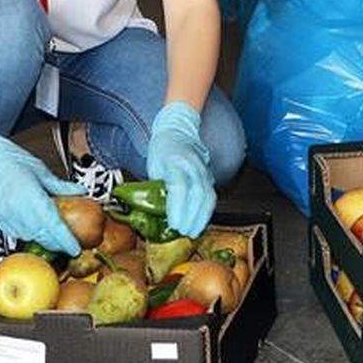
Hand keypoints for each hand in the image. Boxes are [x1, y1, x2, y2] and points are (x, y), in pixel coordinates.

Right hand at [0, 120, 84, 253]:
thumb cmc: (10, 159)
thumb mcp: (41, 170)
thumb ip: (61, 186)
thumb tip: (80, 191)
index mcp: (29, 195)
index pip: (52, 224)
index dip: (65, 240)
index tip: (75, 248)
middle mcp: (15, 208)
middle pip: (41, 234)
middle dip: (57, 243)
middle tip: (69, 242)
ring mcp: (3, 215)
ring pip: (28, 236)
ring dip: (43, 239)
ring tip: (54, 235)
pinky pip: (15, 233)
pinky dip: (28, 233)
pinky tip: (35, 227)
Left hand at [147, 102, 214, 237]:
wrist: (179, 130)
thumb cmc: (162, 150)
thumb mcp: (152, 166)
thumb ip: (154, 188)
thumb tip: (151, 214)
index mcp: (174, 161)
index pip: (178, 186)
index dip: (177, 207)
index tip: (174, 224)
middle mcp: (192, 165)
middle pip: (197, 193)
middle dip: (191, 216)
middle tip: (184, 232)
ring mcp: (203, 170)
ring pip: (208, 196)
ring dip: (201, 217)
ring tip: (193, 232)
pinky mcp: (209, 176)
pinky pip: (211, 196)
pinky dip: (206, 212)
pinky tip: (200, 223)